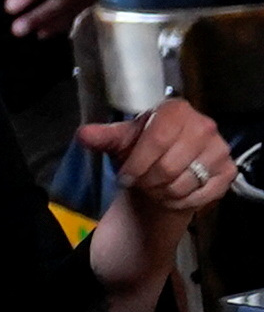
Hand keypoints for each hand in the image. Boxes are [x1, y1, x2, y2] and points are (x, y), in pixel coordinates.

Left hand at [76, 99, 235, 217]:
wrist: (164, 167)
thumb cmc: (141, 149)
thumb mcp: (120, 141)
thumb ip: (102, 137)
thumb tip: (84, 135)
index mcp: (175, 110)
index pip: (156, 140)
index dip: (137, 164)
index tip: (125, 177)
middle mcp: (203, 125)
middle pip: (170, 166)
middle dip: (148, 182)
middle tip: (140, 184)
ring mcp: (219, 149)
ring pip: (185, 183)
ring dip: (163, 193)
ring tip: (154, 188)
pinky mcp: (228, 171)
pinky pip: (202, 195)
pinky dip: (181, 201)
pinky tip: (171, 195)